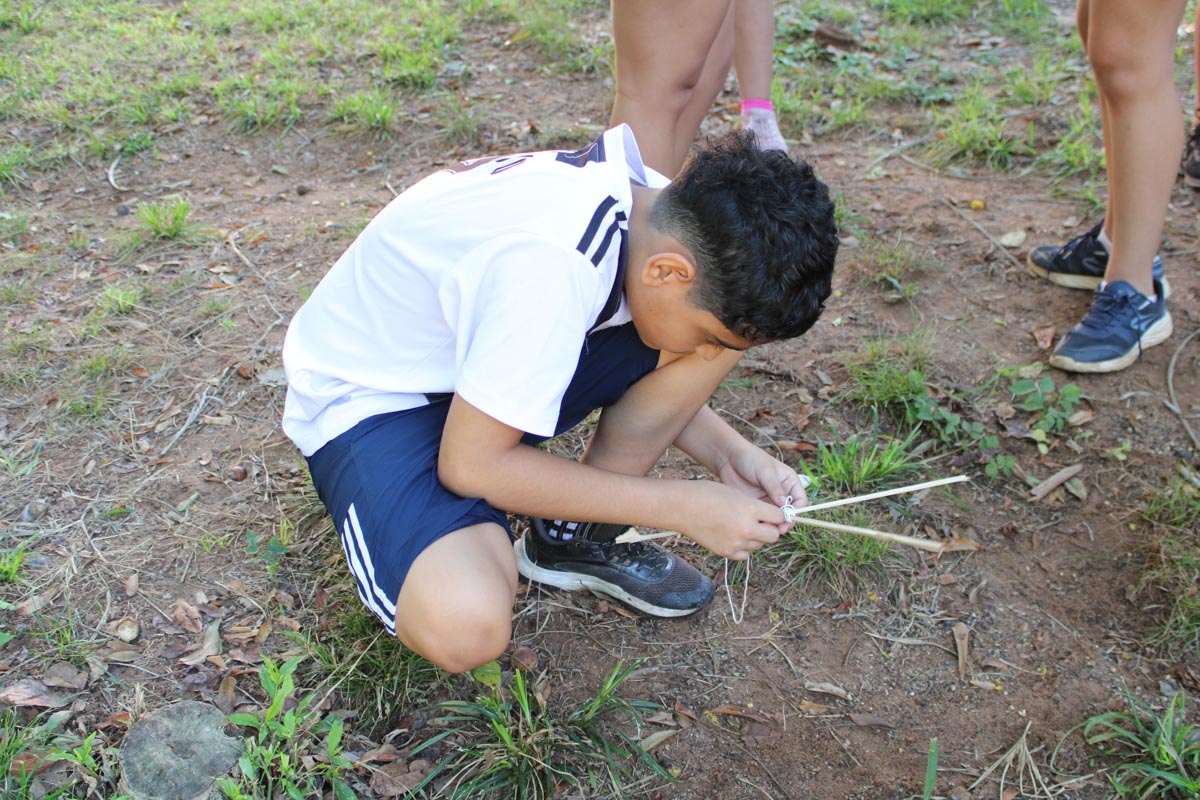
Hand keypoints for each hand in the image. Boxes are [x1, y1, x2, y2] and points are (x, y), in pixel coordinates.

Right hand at [673, 480, 787, 560]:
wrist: (682, 507)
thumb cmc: (707, 494)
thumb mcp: (737, 494)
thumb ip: (756, 507)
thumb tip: (771, 519)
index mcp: (751, 509)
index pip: (779, 517)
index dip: (778, 514)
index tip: (773, 513)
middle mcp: (747, 528)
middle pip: (774, 535)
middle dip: (771, 528)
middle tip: (761, 522)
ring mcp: (737, 543)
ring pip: (760, 545)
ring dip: (757, 537)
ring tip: (742, 526)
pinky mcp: (726, 553)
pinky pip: (745, 554)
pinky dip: (744, 547)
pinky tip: (735, 536)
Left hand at [715, 446, 808, 525]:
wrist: (729, 458)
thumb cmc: (750, 458)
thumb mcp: (765, 471)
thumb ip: (774, 487)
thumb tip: (784, 504)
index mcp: (789, 482)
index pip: (800, 500)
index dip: (797, 511)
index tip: (788, 518)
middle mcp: (782, 493)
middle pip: (789, 512)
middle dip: (785, 521)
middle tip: (778, 529)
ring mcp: (769, 500)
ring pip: (776, 517)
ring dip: (773, 524)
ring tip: (766, 527)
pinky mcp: (757, 505)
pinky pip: (763, 517)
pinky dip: (762, 523)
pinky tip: (757, 525)